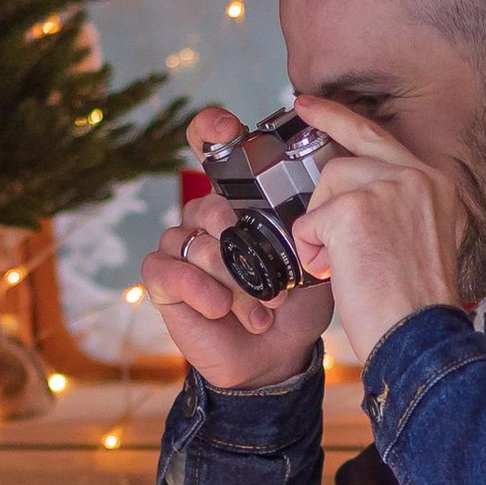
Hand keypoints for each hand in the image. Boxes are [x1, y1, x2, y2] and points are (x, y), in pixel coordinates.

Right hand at [134, 109, 333, 392]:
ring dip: (230, 277)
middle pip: (209, 204)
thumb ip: (313, 225)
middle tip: (275, 281)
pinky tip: (221, 308)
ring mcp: (183, 247)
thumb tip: (320, 202)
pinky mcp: (165, 280)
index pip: (211, 147)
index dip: (212, 129)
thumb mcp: (315, 257)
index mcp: (238, 199)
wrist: (277, 355)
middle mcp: (206, 217)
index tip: (228, 129)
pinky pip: (167, 270)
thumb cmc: (296, 302)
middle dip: (243, 244)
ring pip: (194, 240)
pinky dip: (198, 288)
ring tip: (261, 307)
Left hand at [287, 96, 470, 369]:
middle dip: (319, 182)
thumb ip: (394, 206)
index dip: (338, 119)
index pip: (377, 137)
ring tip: (344, 266)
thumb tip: (348, 192)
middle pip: (343, 162)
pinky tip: (337, 273)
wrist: (420, 338)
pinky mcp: (355, 210)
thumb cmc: (415, 304)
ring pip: (324, 189)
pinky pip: (310, 221)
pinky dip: (313, 252)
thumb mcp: (420, 239)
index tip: (308, 105)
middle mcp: (415, 177)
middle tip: (302, 143)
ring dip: (321, 231)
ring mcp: (386, 189)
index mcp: (435, 183)